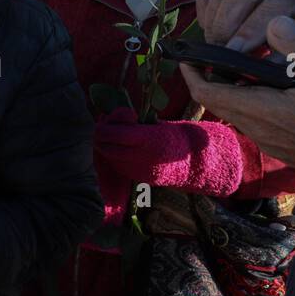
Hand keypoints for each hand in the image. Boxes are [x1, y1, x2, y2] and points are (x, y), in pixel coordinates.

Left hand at [93, 108, 240, 195]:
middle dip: (101, 134)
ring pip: (107, 155)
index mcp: (146, 139)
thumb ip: (130, 122)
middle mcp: (139, 157)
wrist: (193, 162)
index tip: (112, 119)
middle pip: (103, 145)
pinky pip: (116, 164)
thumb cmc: (172, 136)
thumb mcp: (154, 124)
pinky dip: (115, 155)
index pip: (112, 133)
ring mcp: (135, 170)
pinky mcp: (135, 178)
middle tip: (108, 125)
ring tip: (116, 135)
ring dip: (107, 144)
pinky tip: (124, 148)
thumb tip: (106, 117)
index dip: (107, 124)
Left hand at [181, 16, 294, 179]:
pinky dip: (246, 103)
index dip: (191, 74)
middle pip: (218, 103)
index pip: (210, 93)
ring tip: (237, 65)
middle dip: (208, 78)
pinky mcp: (283, 149)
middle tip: (210, 52)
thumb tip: (273, 21)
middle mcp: (262, 131)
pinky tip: (265, 88)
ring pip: (235, 114)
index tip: (185, 55)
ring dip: (229, 91)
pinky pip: (252, 123)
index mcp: (268, 111)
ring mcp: (272, 143)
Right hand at [196, 0, 294, 53]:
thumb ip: (285, 58)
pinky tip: (216, 34)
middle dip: (227, 25)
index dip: (251, 29)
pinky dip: (206, 17)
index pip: (276, 3)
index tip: (234, 52)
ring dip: (215, 24)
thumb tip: (250, 72)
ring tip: (219, 48)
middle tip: (221, 52)